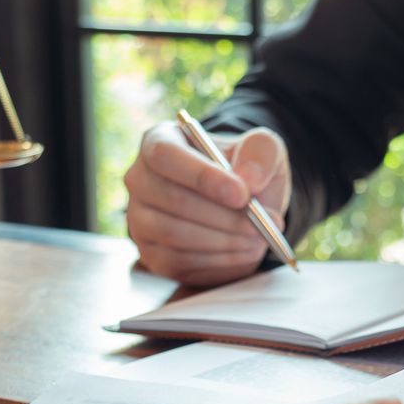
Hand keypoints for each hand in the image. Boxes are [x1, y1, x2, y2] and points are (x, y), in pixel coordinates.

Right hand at [124, 122, 291, 285]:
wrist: (241, 205)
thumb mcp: (263, 148)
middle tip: (261, 224)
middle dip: (223, 216)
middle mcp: (140, 179)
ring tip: (258, 237)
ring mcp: (140, 220)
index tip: (241, 195)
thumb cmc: (244, 170)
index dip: (202, 177)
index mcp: (160, 141)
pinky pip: (179, 262)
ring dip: (224, 241)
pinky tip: (242, 251)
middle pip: (172, 199)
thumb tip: (249, 178)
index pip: (165, 155)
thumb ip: (261, 151)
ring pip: (175, 234)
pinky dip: (218, 261)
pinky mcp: (151, 254)